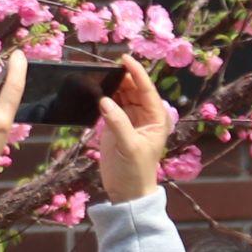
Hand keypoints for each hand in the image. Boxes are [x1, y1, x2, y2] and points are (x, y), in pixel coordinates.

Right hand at [92, 55, 174, 203]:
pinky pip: (110, 105)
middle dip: (121, 77)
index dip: (137, 72)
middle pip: (133, 88)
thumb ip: (117, 122)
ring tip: (97, 75)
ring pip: (121, 95)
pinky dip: (103, 98)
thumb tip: (104, 100)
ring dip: (111, 86)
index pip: (146, 89)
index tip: (124, 58)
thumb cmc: (135, 171)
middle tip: (104, 67)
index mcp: (156, 118)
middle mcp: (145, 115)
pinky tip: (94, 91)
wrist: (127, 192)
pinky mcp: (116, 125)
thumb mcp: (129, 147)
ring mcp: (130, 119)